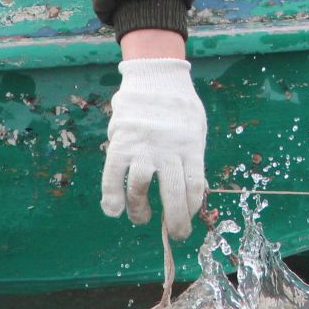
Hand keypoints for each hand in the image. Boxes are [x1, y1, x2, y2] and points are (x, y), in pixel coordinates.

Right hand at [100, 58, 207, 239]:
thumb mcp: (197, 129)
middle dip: (174, 220)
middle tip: (175, 234)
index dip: (191, 207)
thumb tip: (194, 190)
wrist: (156, 74)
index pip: (194, 186)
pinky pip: (113, 173)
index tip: (188, 217)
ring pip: (140, 187)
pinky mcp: (122, 142)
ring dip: (140, 210)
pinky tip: (112, 210)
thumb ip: (193, 158)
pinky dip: (111, 195)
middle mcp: (168, 148)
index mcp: (191, 146)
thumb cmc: (179, 105)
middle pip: (172, 193)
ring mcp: (143, 146)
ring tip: (142, 217)